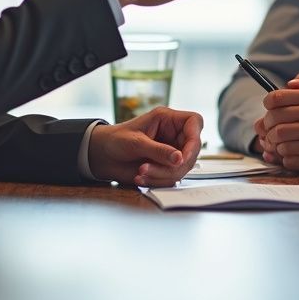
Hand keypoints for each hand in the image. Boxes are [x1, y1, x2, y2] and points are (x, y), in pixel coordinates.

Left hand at [88, 106, 202, 186]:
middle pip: (191, 150)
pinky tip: (141, 178)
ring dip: (163, 175)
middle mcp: (173, 134)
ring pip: (183, 167)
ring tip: (141, 173)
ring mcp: (171, 151)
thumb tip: (180, 159)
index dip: (195, 138)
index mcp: (168, 119)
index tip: (184, 157)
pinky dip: (158, 181)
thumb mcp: (136, 142)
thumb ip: (158, 150)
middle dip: (173, 165)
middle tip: (150, 169)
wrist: (103, 156)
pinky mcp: (166, 166)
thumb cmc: (116, 139)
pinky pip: (172, 177)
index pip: (194, 122)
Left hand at [253, 73, 298, 171]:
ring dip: (275, 144)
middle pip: (274, 120)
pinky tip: (290, 153)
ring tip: (279, 143)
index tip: (269, 109)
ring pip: (280, 139)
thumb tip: (289, 83)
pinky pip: (290, 156)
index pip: (277, 98)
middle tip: (269, 130)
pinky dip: (285, 157)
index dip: (267, 105)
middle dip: (267, 127)